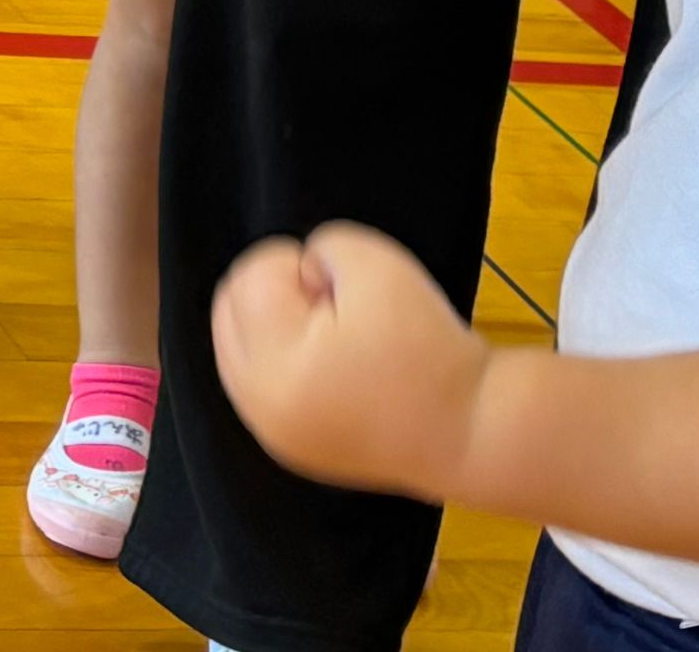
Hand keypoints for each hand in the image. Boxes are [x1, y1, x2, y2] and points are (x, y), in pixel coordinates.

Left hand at [211, 221, 491, 502]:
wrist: (470, 431)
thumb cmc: (425, 346)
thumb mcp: (377, 264)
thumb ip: (323, 248)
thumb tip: (302, 279)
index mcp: (273, 369)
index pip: (248, 278)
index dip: (298, 265)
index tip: (343, 288)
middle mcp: (258, 411)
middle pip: (228, 312)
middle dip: (275, 294)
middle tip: (336, 307)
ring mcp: (273, 437)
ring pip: (238, 348)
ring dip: (276, 327)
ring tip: (337, 337)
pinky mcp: (293, 451)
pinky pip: (260, 384)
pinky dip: (285, 361)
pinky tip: (335, 365)